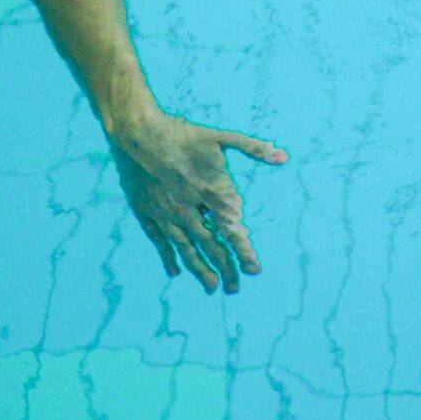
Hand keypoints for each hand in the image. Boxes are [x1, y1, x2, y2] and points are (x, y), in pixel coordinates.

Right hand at [110, 110, 287, 293]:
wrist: (137, 131)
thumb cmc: (181, 133)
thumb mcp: (220, 137)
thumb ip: (252, 148)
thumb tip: (283, 156)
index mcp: (209, 192)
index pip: (230, 229)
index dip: (243, 250)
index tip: (254, 270)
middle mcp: (188, 208)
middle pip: (210, 245)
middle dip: (224, 267)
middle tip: (234, 288)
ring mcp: (166, 213)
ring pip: (186, 248)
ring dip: (200, 269)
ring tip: (212, 287)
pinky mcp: (146, 212)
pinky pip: (159, 241)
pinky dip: (168, 258)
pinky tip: (175, 272)